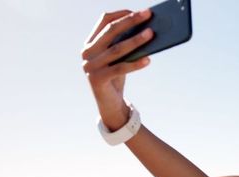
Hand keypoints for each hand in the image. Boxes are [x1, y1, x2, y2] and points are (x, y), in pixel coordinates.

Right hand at [81, 9, 153, 128]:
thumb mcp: (119, 58)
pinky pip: (120, 68)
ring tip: (151, 34)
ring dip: (136, 40)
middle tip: (148, 14)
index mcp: (90, 43)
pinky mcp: (97, 79)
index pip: (104, 21)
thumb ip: (126, 44)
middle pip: (111, 31)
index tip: (138, 11)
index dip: (121, 14)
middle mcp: (87, 52)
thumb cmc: (116, 76)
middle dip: (131, 21)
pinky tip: (148, 59)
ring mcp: (90, 66)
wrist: (108, 104)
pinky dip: (135, 64)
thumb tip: (147, 29)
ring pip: (117, 49)